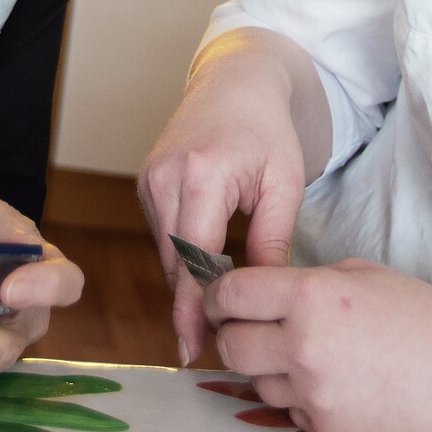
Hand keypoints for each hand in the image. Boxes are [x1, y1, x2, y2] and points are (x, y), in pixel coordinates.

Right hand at [139, 36, 311, 364]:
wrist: (236, 82)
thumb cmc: (268, 130)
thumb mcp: (284, 184)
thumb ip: (272, 242)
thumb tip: (261, 297)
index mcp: (202, 175)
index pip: (194, 259)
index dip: (194, 309)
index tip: (195, 349)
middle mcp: (165, 177)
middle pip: (174, 262)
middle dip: (190, 306)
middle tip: (208, 348)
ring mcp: (149, 178)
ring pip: (165, 253)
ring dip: (187, 283)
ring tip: (211, 320)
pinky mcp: (146, 182)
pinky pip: (162, 235)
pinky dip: (182, 258)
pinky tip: (203, 277)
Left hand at [207, 259, 431, 431]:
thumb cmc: (425, 316)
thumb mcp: (361, 275)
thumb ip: (305, 283)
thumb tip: (260, 294)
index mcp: (311, 295)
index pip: (232, 294)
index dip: (219, 297)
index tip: (222, 301)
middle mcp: (303, 345)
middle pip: (230, 345)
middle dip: (233, 336)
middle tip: (250, 330)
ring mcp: (313, 393)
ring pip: (256, 384)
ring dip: (268, 371)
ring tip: (310, 357)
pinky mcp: (327, 430)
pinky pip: (289, 412)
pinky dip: (301, 400)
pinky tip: (338, 385)